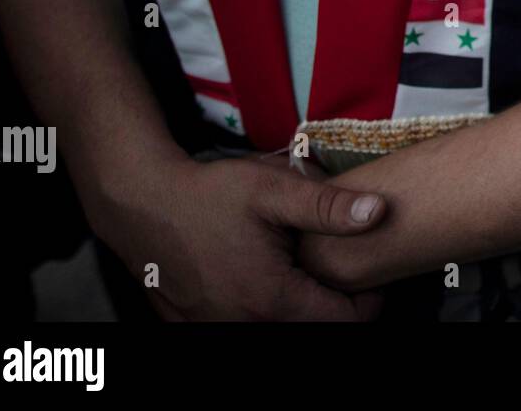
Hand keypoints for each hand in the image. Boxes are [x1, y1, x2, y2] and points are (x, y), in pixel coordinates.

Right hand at [87, 153, 387, 319]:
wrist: (141, 201)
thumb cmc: (207, 193)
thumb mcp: (275, 188)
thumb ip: (328, 206)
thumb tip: (379, 212)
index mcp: (272, 299)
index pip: (346, 322)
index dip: (367, 299)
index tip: (365, 273)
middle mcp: (245, 326)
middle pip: (313, 330)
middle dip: (332, 305)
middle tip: (334, 269)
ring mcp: (217, 330)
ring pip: (280, 331)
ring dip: (297, 308)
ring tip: (298, 269)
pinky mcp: (194, 326)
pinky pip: (243, 327)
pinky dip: (262, 311)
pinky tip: (262, 276)